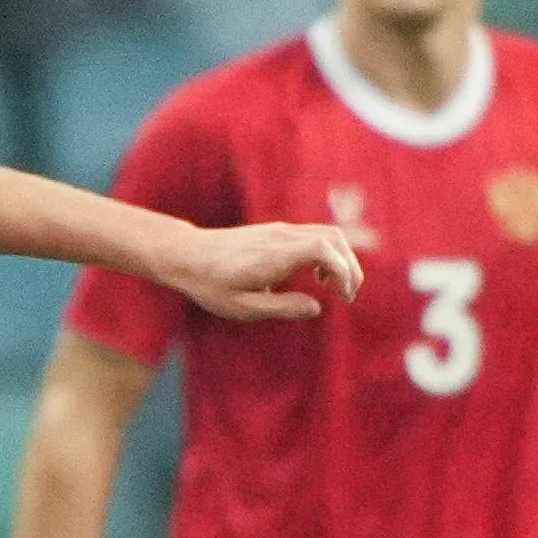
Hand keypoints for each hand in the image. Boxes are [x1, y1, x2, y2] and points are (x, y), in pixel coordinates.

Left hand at [165, 222, 364, 322]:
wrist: (187, 255)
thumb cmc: (211, 285)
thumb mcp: (243, 307)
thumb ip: (281, 307)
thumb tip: (316, 307)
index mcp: (275, 255)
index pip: (324, 250)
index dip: (343, 271)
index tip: (344, 297)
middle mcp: (282, 236)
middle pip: (334, 239)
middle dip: (350, 267)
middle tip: (349, 296)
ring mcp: (280, 230)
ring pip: (326, 234)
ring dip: (341, 259)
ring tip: (336, 288)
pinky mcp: (276, 231)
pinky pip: (313, 235)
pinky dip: (327, 253)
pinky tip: (316, 276)